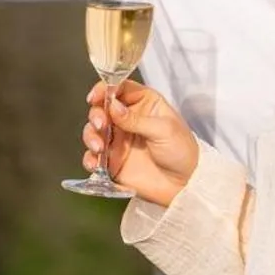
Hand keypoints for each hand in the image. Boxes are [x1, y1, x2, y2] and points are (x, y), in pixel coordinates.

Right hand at [81, 80, 198, 205]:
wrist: (185, 185)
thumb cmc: (181, 151)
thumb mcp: (163, 130)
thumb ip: (135, 119)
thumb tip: (112, 106)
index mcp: (143, 104)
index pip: (120, 88)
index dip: (105, 89)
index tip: (95, 97)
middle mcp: (127, 119)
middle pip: (102, 108)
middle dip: (96, 114)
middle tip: (101, 125)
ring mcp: (118, 140)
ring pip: (93, 131)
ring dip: (90, 136)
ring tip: (99, 148)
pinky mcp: (112, 161)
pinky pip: (93, 157)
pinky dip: (90, 158)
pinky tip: (95, 163)